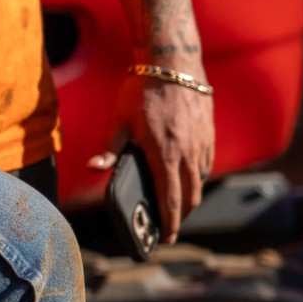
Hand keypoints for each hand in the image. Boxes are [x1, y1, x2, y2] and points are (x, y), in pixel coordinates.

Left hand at [106, 71, 214, 242]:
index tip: (167, 238)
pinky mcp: (208, 135)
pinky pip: (206, 165)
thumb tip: (94, 168)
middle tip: (171, 227)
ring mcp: (201, 144)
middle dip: (182, 216)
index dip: (170, 222)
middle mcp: (187, 153)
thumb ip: (110, 149)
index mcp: (164, 153)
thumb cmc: (142, 91)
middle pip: (190, 196)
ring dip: (191, 198)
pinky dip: (198, 178)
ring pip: (200, 182)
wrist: (173, 64)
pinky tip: (189, 180)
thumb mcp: (120, 120)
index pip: (170, 198)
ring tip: (178, 205)